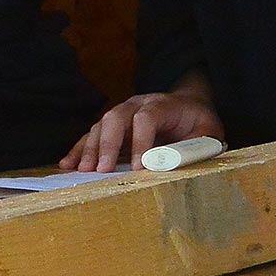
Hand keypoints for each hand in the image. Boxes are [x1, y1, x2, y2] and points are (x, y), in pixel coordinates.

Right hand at [59, 92, 225, 172]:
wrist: (188, 106)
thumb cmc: (198, 123)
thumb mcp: (208, 133)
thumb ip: (194, 147)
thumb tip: (171, 164)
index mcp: (163, 105)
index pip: (146, 118)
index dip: (140, 143)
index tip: (138, 168)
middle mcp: (137, 104)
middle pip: (116, 117)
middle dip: (107, 144)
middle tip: (101, 170)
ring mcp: (122, 112)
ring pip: (100, 125)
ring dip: (90, 148)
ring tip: (82, 171)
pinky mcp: (113, 126)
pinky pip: (92, 134)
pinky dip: (79, 149)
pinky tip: (67, 163)